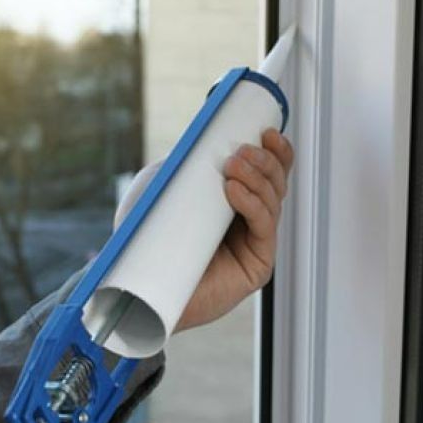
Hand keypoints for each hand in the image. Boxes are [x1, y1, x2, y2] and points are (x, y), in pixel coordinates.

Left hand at [115, 129, 294, 331]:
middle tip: (242, 151)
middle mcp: (251, 223)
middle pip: (277, 184)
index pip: (268, 174)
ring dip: (257, 178)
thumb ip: (185, 168)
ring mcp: (256, 245)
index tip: (268, 131)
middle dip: (266, 162)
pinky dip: (253, 205)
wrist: (144, 291)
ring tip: (233, 166)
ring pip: (273, 202)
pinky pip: (264, 228)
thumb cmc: (150, 245)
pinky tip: (235, 191)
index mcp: (236, 204)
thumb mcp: (165, 193)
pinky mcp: (257, 266)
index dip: (276, 152)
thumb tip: (201, 138)